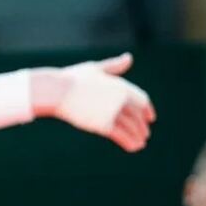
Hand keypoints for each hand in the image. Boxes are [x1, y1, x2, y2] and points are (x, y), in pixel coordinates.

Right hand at [30, 53, 155, 151]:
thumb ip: (114, 66)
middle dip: (142, 126)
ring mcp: (112, 112)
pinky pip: (121, 136)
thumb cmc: (71, 78)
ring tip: (139, 144)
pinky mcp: (103, 125)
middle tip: (145, 135)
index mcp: (121, 85)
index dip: (147, 110)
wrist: (56, 90)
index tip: (150, 119)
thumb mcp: (95, 68)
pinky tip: (132, 148)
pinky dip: (129, 142)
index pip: (142, 100)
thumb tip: (129, 58)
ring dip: (137, 137)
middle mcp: (120, 99)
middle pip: (138, 116)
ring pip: (131, 127)